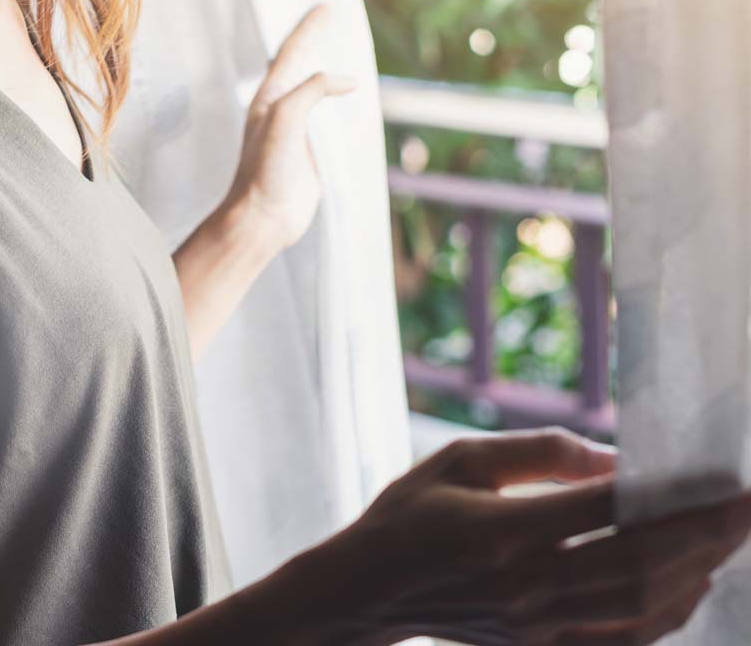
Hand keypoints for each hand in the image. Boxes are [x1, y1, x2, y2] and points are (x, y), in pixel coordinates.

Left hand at [222, 5, 355, 254]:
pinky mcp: (309, 152)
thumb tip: (346, 80)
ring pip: (313, 90)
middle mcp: (280, 110)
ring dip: (326, 69)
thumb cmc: (266, 170)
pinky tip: (346, 101)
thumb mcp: (286, 118)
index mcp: (269, 97)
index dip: (308, 28)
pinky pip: (327, 118)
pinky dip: (337, 102)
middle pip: (299, 64)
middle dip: (313, 40)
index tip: (326, 7)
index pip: (291, 52)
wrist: (264, 217)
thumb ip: (311, 90)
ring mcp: (294, 131)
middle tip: (329, 17)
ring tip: (340, 52)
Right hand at [270, 428, 750, 645]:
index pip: (607, 511)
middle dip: (705, 535)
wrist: (366, 590)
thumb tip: (614, 459)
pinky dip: (665, 614)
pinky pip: (620, 639)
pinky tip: (690, 586)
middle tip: (747, 506)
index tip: (719, 474)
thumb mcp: (458, 460)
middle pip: (638, 563)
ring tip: (729, 539)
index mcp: (500, 531)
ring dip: (695, 572)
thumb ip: (537, 453)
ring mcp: (534, 625)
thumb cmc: (407, 515)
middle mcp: (524, 584)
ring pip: (639, 606)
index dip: (673, 494)